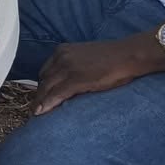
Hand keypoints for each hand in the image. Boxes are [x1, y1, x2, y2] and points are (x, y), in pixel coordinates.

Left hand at [33, 37, 154, 114]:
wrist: (128, 54)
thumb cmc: (111, 58)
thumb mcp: (84, 58)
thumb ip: (72, 66)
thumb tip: (66, 82)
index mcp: (62, 50)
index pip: (45, 71)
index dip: (42, 86)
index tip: (39, 97)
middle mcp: (61, 56)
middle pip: (43, 80)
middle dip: (39, 95)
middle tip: (36, 109)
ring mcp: (68, 67)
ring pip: (46, 88)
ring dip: (40, 102)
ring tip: (37, 114)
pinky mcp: (76, 79)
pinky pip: (56, 94)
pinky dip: (47, 104)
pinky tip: (42, 112)